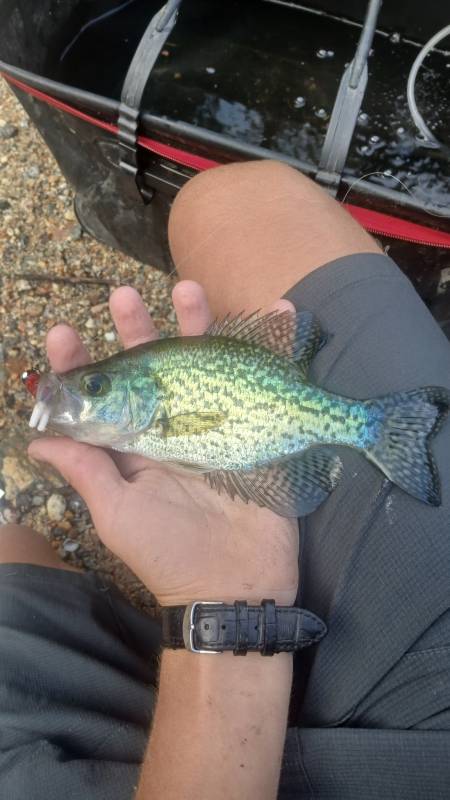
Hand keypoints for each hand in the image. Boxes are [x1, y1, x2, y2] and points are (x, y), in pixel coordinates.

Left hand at [29, 281, 298, 605]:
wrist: (236, 585)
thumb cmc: (168, 554)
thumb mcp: (118, 514)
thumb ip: (86, 471)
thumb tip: (34, 440)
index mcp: (133, 444)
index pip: (102, 396)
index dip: (81, 365)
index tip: (63, 333)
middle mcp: (170, 427)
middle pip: (152, 366)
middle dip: (137, 328)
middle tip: (124, 296)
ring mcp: (214, 424)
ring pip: (203, 363)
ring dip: (198, 324)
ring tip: (189, 289)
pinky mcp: (254, 429)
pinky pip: (263, 381)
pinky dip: (274, 346)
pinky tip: (276, 315)